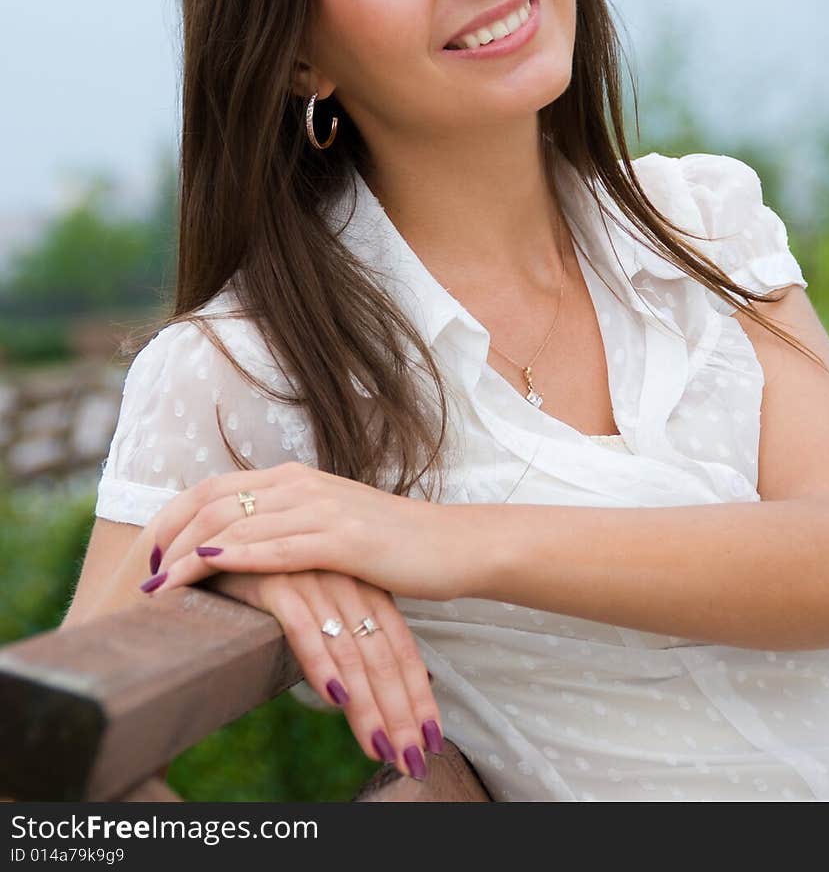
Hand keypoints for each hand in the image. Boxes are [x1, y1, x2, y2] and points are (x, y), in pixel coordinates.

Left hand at [139, 461, 478, 600]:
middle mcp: (301, 484)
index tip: (146, 551)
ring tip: (157, 585)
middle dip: (169, 537)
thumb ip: (291, 528)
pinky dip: (236, 557)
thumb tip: (249, 550)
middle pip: (213, 501)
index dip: (173, 517)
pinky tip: (209, 570)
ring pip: (236, 524)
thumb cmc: (394, 544)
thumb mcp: (333, 527)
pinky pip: (276, 546)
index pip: (214, 488)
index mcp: (294, 478)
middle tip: (140, 573)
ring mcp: (321, 508)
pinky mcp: (342, 539)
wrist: (454, 544)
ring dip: (189, 555)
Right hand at [202, 568, 442, 780]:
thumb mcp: (317, 598)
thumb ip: (343, 631)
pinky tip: (335, 698)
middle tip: (413, 761)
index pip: (399, 646)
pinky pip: (303, 628)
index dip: (417, 694)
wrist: (221, 535)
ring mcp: (313, 578)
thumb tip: (366, 687)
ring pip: (349, 651)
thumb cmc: (271, 572)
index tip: (432, 739)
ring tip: (382, 748)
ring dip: (368, 706)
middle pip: (381, 657)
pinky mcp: (275, 578)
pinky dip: (321, 664)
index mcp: (363, 585)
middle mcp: (346, 581)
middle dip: (400, 713)